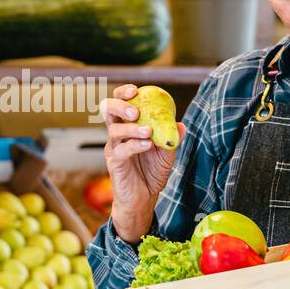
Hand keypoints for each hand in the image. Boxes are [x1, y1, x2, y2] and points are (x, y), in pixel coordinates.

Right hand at [100, 84, 186, 243]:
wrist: (144, 199)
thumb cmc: (152, 173)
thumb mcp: (166, 154)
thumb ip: (171, 138)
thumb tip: (181, 125)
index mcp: (127, 127)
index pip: (119, 103)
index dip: (123, 93)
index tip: (136, 90)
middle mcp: (117, 135)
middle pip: (108, 110)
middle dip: (120, 105)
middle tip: (135, 110)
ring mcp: (114, 149)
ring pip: (113, 130)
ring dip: (131, 128)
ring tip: (148, 132)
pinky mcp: (114, 164)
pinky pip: (121, 151)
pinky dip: (134, 146)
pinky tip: (148, 145)